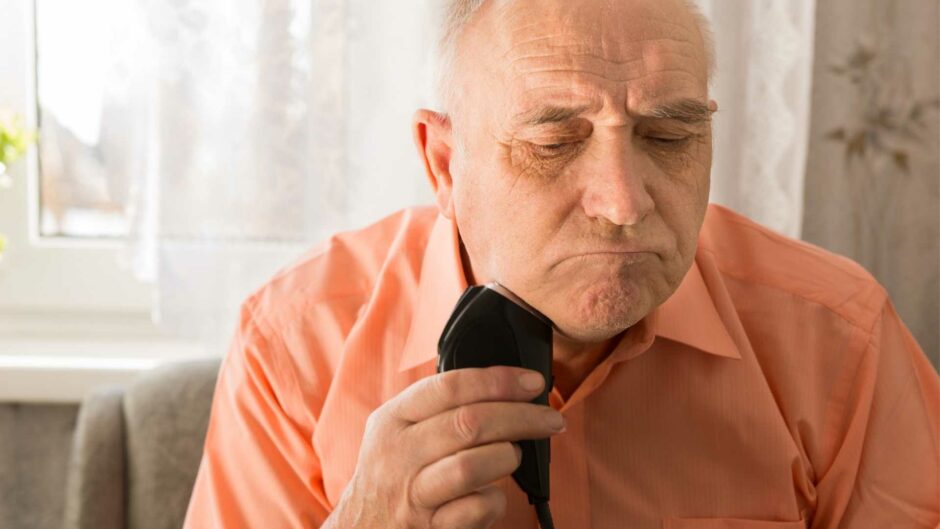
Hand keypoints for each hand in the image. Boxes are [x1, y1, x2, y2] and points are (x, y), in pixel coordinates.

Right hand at [322, 366, 564, 528]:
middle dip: (521, 417)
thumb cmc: (392, 474)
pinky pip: (476, 510)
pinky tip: (492, 496)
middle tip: (550, 419)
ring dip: (507, 458)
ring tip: (514, 457)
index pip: (449, 387)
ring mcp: (411, 494)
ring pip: (471, 466)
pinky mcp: (429, 528)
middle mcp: (397, 454)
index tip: (533, 382)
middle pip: (469, 423)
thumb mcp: (397, 432)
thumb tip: (504, 385)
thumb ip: (437, 408)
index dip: (498, 380)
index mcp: (392, 420)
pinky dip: (494, 500)